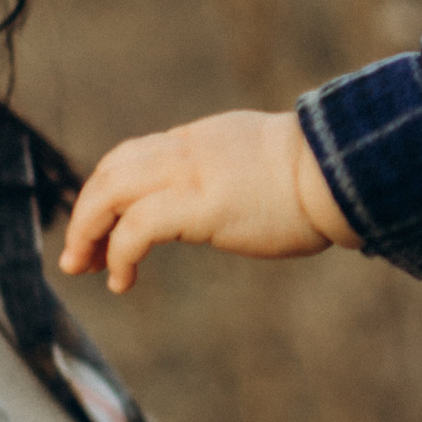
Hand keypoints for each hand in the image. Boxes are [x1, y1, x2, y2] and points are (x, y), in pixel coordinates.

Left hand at [62, 109, 359, 294]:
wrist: (345, 170)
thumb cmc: (323, 178)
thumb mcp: (265, 165)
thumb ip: (236, 175)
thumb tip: (236, 201)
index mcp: (201, 140)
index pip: (133, 156)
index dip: (107, 191)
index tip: (99, 226)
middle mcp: (186, 150)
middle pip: (110, 170)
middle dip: (85, 212)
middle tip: (76, 254)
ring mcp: (190, 175)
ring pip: (109, 192)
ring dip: (86, 230)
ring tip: (83, 266)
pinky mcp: (198, 206)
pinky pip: (136, 229)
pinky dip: (118, 254)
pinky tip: (121, 280)